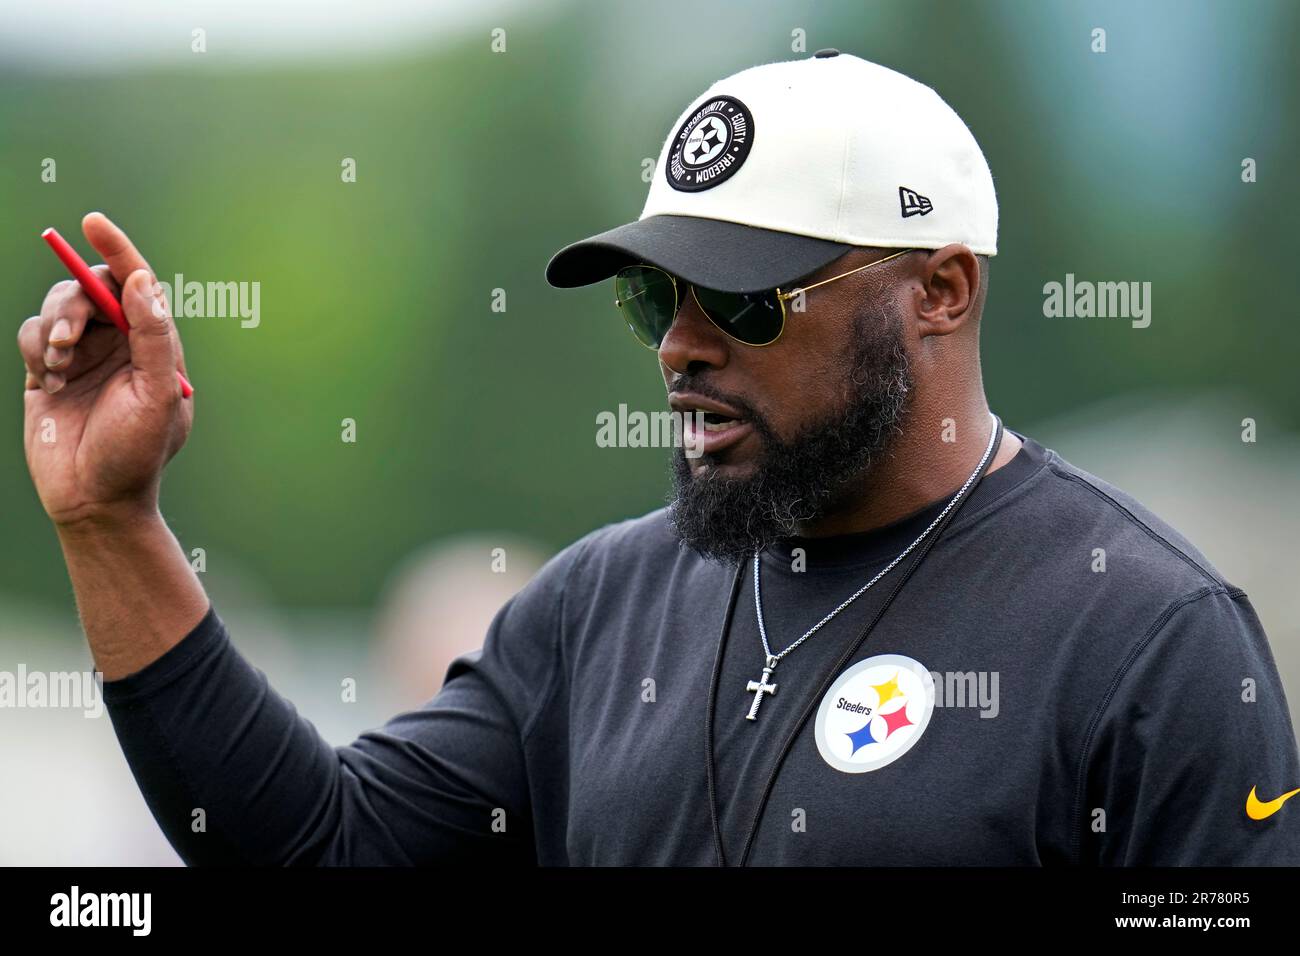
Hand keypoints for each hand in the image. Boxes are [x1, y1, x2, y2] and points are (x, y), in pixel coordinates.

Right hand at [19, 212, 192, 527]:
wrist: (94, 500)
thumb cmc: (136, 453)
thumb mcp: (158, 396)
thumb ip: (154, 336)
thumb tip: (143, 281)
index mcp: (154, 344)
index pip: (136, 283)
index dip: (117, 249)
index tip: (94, 221)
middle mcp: (120, 343)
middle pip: (89, 287)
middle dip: (74, 303)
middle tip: (70, 338)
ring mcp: (83, 355)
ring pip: (56, 307)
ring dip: (53, 330)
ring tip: (61, 369)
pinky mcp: (47, 369)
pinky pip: (32, 334)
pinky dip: (35, 350)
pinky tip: (50, 384)